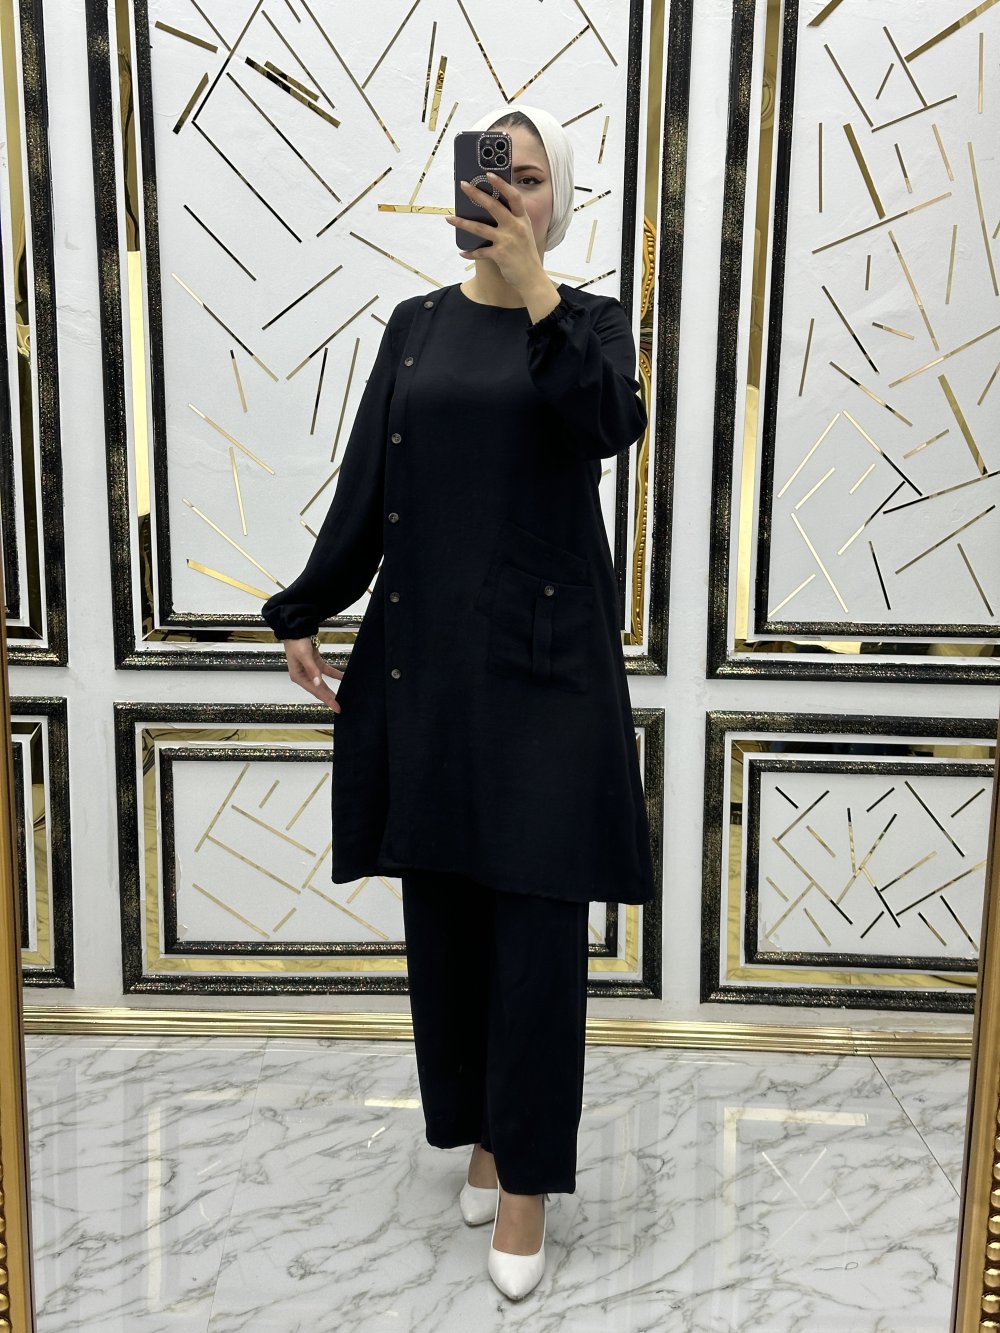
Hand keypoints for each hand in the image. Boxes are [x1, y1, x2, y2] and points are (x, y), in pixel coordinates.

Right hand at [282, 637, 343, 712]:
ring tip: (341, 697)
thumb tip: (318, 683)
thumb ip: (312, 670)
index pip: (315, 691)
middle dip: (329, 697)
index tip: (336, 707)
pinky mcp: (314, 663)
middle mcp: (303, 675)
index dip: (327, 699)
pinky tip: (342, 677)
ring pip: (322, 683)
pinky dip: (334, 674)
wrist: (295, 629)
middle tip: (340, 707)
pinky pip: (326, 671)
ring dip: (331, 689)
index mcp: (298, 677)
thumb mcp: (304, 656)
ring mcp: (309, 670)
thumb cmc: (296, 642)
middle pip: (318, 689)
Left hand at [446, 172, 545, 292]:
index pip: (513, 196)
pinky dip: (470, 253)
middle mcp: (516, 227)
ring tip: (449, 218)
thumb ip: (512, 221)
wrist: (532, 278)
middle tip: (463, 185)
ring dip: (462, 223)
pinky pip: (480, 252)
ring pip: (480, 228)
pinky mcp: (500, 255)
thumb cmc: (526, 255)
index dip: (501, 184)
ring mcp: (507, 241)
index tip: (489, 174)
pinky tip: (463, 252)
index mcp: (522, 219)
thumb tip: (491, 210)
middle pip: (493, 206)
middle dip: (476, 194)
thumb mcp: (524, 233)